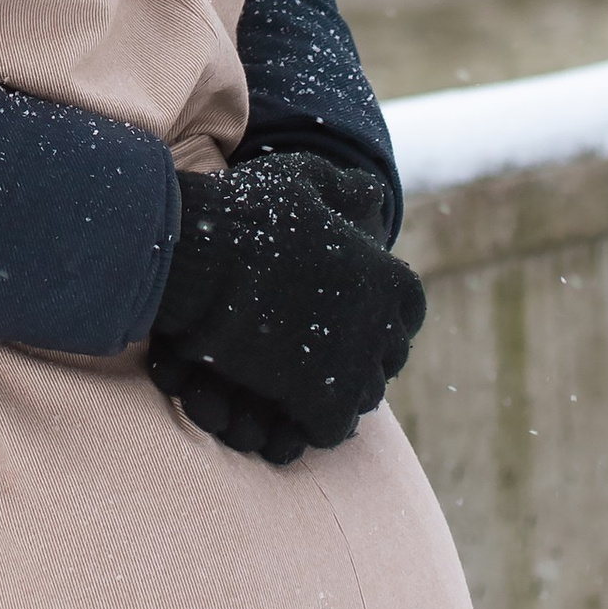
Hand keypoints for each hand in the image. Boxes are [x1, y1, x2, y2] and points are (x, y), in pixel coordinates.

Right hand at [147, 149, 424, 450]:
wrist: (199, 257)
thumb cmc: (243, 212)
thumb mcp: (301, 180)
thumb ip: (343, 188)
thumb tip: (374, 193)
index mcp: (386, 276)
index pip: (408, 308)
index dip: (384, 314)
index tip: (355, 315)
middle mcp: (381, 325)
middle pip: (389, 356)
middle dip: (364, 354)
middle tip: (324, 349)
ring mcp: (353, 367)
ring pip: (365, 395)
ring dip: (341, 389)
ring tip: (305, 378)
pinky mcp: (320, 403)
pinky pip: (331, 428)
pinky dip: (312, 422)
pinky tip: (287, 404)